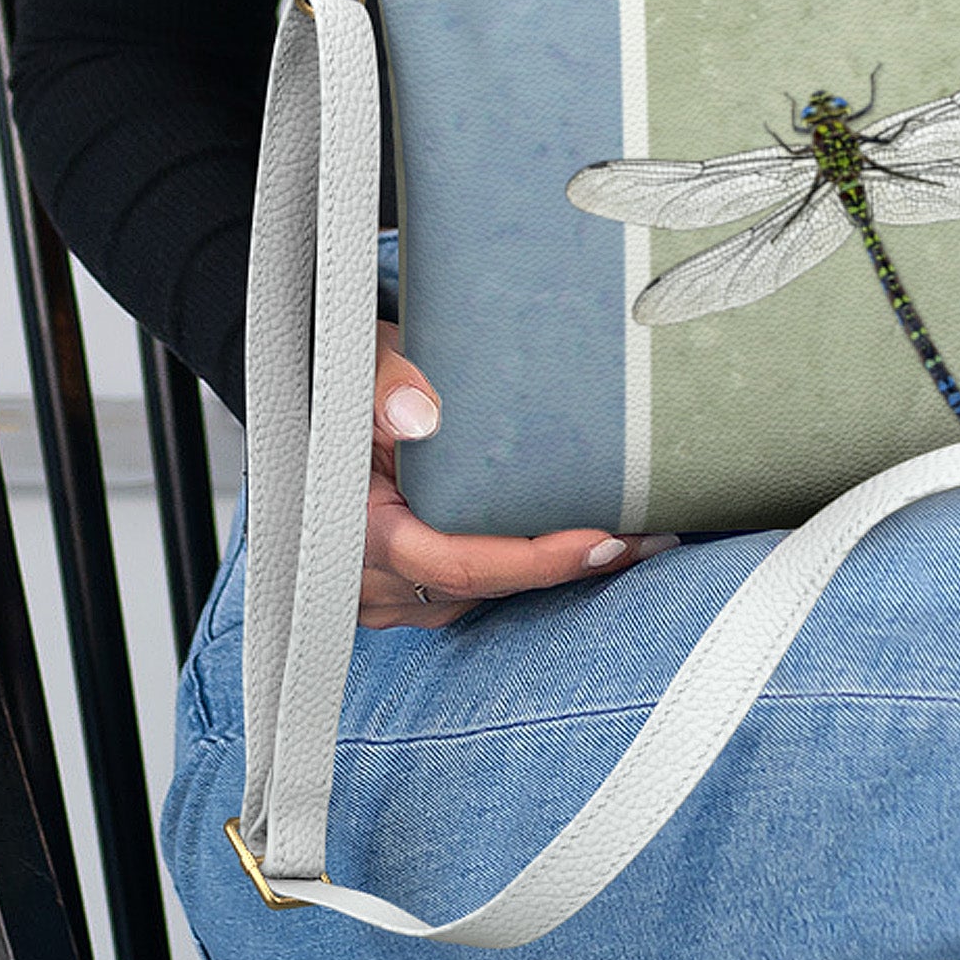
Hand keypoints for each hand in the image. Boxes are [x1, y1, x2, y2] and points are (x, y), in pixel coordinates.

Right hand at [358, 319, 678, 627]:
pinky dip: (525, 568)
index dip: (537, 560)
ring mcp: (386, 590)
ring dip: (556, 572)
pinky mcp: (406, 585)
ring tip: (637, 540)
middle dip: (571, 567)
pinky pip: (474, 589)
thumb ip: (385, 382)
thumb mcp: (356, 363)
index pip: (459, 563)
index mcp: (355, 530)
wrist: (306, 397)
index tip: (605, 540)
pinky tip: (581, 543)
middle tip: (653, 538)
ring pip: (485, 596)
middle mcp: (368, 578)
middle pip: (487, 586)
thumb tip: (422, 413)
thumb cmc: (333, 380)